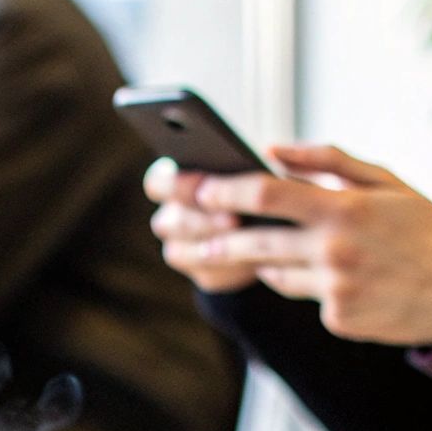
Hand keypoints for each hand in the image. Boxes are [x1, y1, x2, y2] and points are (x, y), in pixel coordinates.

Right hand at [143, 158, 261, 292]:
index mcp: (172, 183)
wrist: (275, 223)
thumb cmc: (261, 183)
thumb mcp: (257, 167)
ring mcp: (182, 248)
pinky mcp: (204, 273)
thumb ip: (251, 161)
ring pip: (179, 253)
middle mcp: (171, 216)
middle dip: (200, 221)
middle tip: (233, 217)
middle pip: (165, 222)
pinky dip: (230, 269)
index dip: (174, 185)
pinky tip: (255, 259)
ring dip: (211, 246)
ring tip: (245, 239)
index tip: (204, 182)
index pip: (156, 184)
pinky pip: (208, 275)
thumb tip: (265, 155)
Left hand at [150, 146, 431, 345]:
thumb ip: (330, 162)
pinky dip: (306, 283)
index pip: (266, 193)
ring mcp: (335, 290)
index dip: (223, 190)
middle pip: (253, 241)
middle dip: (215, 235)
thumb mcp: (390, 183)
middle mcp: (336, 250)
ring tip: (252, 245)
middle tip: (187, 229)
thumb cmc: (428, 232)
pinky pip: (303, 296)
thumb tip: (275, 148)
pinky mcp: (339, 319)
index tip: (196, 186)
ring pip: (273, 271)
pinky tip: (337, 277)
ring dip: (261, 259)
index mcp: (346, 208)